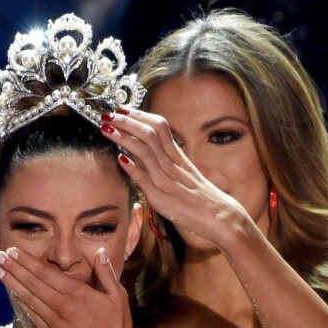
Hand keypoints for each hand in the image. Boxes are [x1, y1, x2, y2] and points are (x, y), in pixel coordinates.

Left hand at [0, 247, 145, 327]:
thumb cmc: (117, 326)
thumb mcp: (118, 296)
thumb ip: (106, 273)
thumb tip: (99, 251)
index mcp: (77, 293)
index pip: (46, 272)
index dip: (27, 261)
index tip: (13, 250)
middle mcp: (61, 305)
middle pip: (32, 282)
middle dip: (13, 267)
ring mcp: (53, 321)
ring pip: (28, 297)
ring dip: (11, 282)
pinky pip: (31, 314)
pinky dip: (20, 302)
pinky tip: (12, 292)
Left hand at [101, 110, 242, 244]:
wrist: (220, 217)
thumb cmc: (201, 198)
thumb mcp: (185, 175)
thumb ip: (167, 163)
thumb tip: (144, 154)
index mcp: (179, 156)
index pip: (159, 127)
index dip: (140, 116)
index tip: (123, 109)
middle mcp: (173, 164)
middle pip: (150, 134)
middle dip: (127, 122)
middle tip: (109, 115)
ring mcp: (167, 181)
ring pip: (146, 151)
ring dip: (124, 138)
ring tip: (107, 129)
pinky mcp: (162, 199)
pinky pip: (146, 180)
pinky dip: (133, 167)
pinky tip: (120, 158)